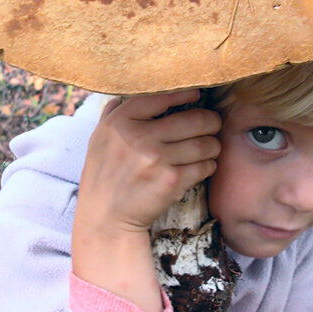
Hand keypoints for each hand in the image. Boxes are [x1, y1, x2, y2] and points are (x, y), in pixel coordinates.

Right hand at [76, 89, 221, 237]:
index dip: (184, 93)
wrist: (106, 217)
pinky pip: (204, 166)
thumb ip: (112, 115)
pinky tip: (205, 165)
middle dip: (210, 121)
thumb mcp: (99, 140)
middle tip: (213, 124)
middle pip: (192, 119)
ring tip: (212, 147)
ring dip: (213, 145)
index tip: (197, 94)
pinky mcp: (172, 181)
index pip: (160, 97)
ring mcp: (156, 159)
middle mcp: (138, 138)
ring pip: (204, 143)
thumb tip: (123, 96)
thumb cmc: (104, 177)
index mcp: (120, 123)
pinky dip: (209, 165)